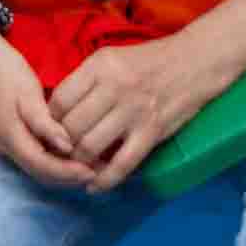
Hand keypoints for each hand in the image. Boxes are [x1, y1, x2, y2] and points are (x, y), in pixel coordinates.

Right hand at [0, 29, 96, 188]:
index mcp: (9, 136)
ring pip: (36, 166)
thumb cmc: (4, 70)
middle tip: (98, 172)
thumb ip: (45, 123)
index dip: (68, 173)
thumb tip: (67, 147)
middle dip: (68, 176)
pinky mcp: (9, 134)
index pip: (42, 166)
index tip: (93, 172)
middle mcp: (5, 145)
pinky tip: (71, 151)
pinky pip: (34, 155)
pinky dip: (53, 159)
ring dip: (62, 170)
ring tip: (89, 164)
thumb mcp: (27, 93)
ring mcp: (5, 141)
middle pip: (39, 172)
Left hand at [45, 34, 231, 191]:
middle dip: (62, 146)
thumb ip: (85, 82)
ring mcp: (133, 111)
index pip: (59, 100)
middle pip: (71, 127)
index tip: (53, 131)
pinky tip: (95, 187)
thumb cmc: (149, 61)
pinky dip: (104, 180)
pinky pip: (121, 164)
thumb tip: (56, 112)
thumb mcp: (111, 59)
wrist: (195, 61)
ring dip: (80, 163)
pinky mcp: (152, 131)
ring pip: (90, 147)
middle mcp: (114, 87)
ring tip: (78, 167)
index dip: (50, 121)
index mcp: (99, 65)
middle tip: (62, 154)